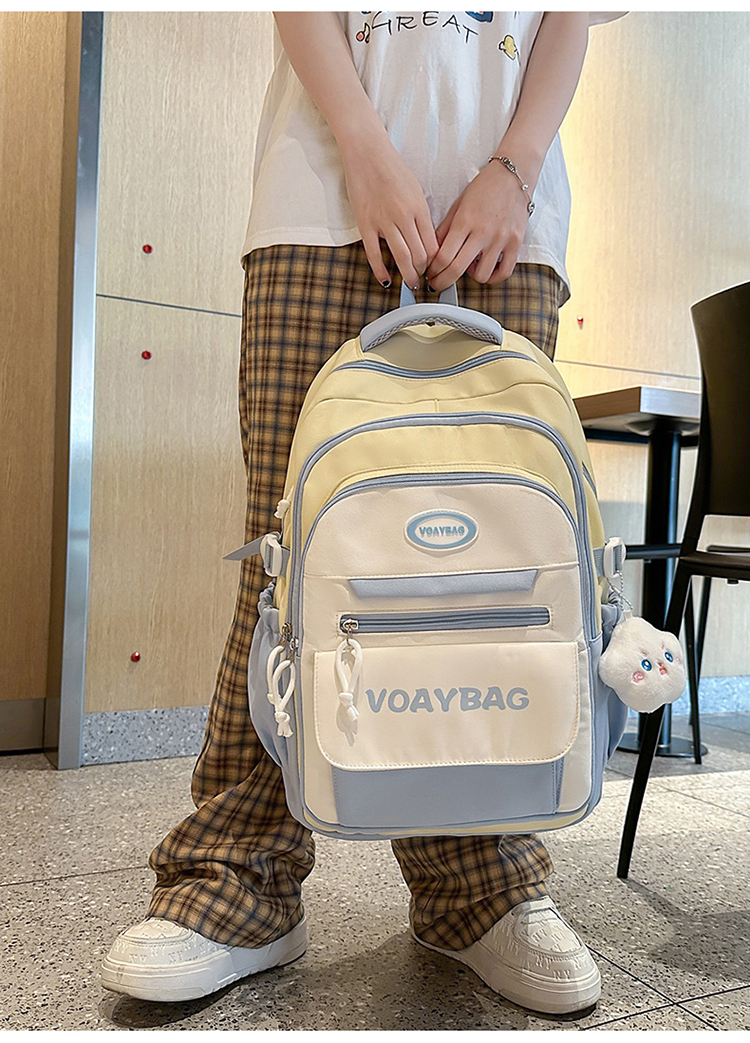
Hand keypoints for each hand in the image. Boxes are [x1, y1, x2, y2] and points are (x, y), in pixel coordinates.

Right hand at [339, 133, 439, 290]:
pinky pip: (374, 254)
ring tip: (410, 283)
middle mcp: (404, 217)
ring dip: (408, 275)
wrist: (367, 153)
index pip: (433, 245)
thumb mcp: (416, 191)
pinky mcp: (365, 224)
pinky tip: (385, 281)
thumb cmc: (392, 169)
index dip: (435, 262)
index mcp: (419, 208)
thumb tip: (427, 240)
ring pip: (401, 258)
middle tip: (423, 279)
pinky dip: (381, 271)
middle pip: (420, 255)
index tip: (434, 269)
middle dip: (423, 272)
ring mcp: (384, 221)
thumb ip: (421, 216)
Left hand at [425, 161, 530, 293]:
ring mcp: (501, 239)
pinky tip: (486, 268)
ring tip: (469, 266)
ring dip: (470, 276)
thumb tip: (431, 252)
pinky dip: (493, 277)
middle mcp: (483, 232)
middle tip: (438, 283)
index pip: (443, 256)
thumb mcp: (458, 205)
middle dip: (442, 282)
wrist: (513, 175)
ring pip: (481, 276)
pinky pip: (504, 273)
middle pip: (457, 269)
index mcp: (465, 222)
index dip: (433, 271)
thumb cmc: (484, 188)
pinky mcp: (516, 243)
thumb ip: (444, 229)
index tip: (430, 273)